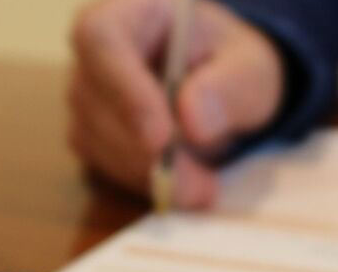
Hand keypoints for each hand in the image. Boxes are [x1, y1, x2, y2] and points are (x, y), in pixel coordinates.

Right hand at [68, 0, 284, 207]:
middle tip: (199, 186)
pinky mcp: (91, 136)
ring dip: (150, 174)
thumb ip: (229, 88)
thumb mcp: (250, 68)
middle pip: (96, 101)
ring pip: (99, 142)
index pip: (101, 39)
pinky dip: (146, 184)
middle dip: (146, 153)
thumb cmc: (233, 63)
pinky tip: (185, 185)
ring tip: (205, 187)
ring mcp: (87, 96)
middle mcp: (95, 53)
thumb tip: (192, 122)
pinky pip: (107, 167)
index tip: (162, 138)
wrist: (225, 88)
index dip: (125, 90)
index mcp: (129, 13)